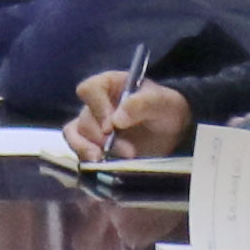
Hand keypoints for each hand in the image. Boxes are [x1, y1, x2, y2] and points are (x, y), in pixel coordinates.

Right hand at [64, 75, 185, 164]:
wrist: (172, 131)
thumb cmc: (166, 109)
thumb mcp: (162, 102)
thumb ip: (142, 104)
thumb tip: (117, 120)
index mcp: (110, 84)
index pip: (89, 89)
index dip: (97, 108)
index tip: (111, 126)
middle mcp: (96, 103)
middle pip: (85, 118)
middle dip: (103, 138)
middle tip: (128, 151)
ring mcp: (92, 124)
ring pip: (76, 135)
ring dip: (90, 150)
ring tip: (105, 161)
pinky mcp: (92, 143)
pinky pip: (77, 148)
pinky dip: (85, 157)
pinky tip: (99, 164)